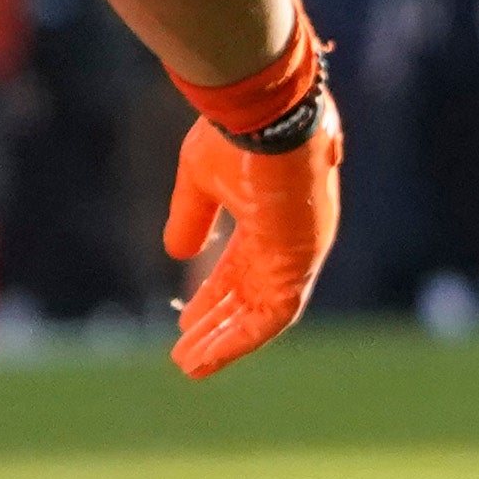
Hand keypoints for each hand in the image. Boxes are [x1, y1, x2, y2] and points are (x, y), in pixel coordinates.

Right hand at [165, 71, 344, 378]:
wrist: (264, 114)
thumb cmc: (235, 136)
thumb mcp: (201, 179)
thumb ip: (193, 217)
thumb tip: (178, 253)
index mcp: (268, 214)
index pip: (242, 266)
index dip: (214, 294)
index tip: (186, 319)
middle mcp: (288, 236)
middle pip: (252, 292)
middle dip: (218, 322)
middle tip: (186, 351)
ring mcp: (298, 249)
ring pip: (264, 311)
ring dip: (227, 339)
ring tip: (190, 364)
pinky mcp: (300, 259)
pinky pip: (275, 313)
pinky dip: (242, 337)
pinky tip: (208, 354)